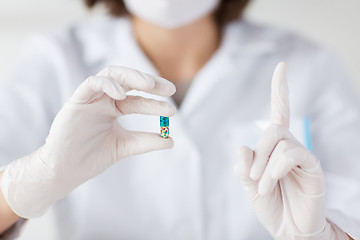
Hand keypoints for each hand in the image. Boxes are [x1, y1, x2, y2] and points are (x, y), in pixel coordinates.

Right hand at [1, 66, 175, 218]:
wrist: (66, 172)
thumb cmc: (92, 158)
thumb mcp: (125, 147)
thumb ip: (146, 142)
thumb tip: (171, 140)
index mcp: (114, 108)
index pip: (138, 97)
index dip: (155, 99)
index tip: (172, 105)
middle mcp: (103, 100)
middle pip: (128, 80)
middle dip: (149, 82)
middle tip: (169, 89)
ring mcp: (90, 99)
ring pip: (111, 74)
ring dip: (132, 77)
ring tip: (150, 85)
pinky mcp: (76, 102)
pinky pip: (91, 84)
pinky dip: (107, 85)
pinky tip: (123, 95)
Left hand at [235, 62, 348, 238]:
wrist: (288, 228)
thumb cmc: (271, 204)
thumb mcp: (249, 183)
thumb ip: (244, 164)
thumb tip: (244, 145)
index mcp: (274, 147)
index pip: (279, 112)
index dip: (280, 90)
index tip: (281, 67)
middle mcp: (290, 146)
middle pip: (273, 128)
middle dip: (258, 151)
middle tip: (252, 176)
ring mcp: (302, 156)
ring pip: (280, 139)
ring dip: (264, 164)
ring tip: (262, 185)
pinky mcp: (312, 167)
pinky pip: (292, 154)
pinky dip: (274, 169)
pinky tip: (270, 184)